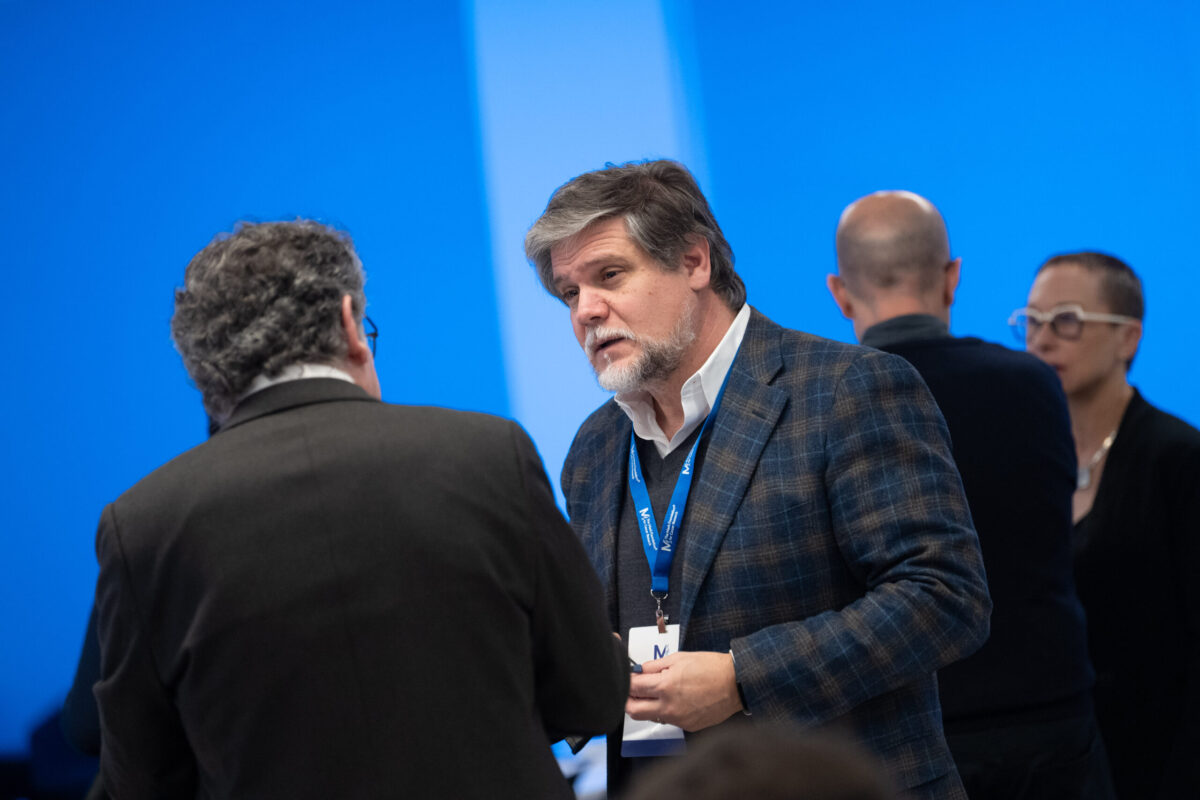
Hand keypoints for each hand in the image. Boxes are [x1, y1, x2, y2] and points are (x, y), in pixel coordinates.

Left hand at [626, 650, 741, 731]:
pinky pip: (669, 721)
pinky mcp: (688, 727)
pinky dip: (667, 711)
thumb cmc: (711, 668)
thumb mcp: (679, 658)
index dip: (627, 681)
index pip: (632, 688)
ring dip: (648, 706)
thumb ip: (655, 666)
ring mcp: (678, 719)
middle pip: (633, 711)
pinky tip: (678, 699)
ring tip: (659, 692)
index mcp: (665, 686)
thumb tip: (640, 671)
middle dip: (629, 700)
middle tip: (634, 691)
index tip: (629, 678)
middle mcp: (668, 707)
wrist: (735, 683)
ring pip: (651, 717)